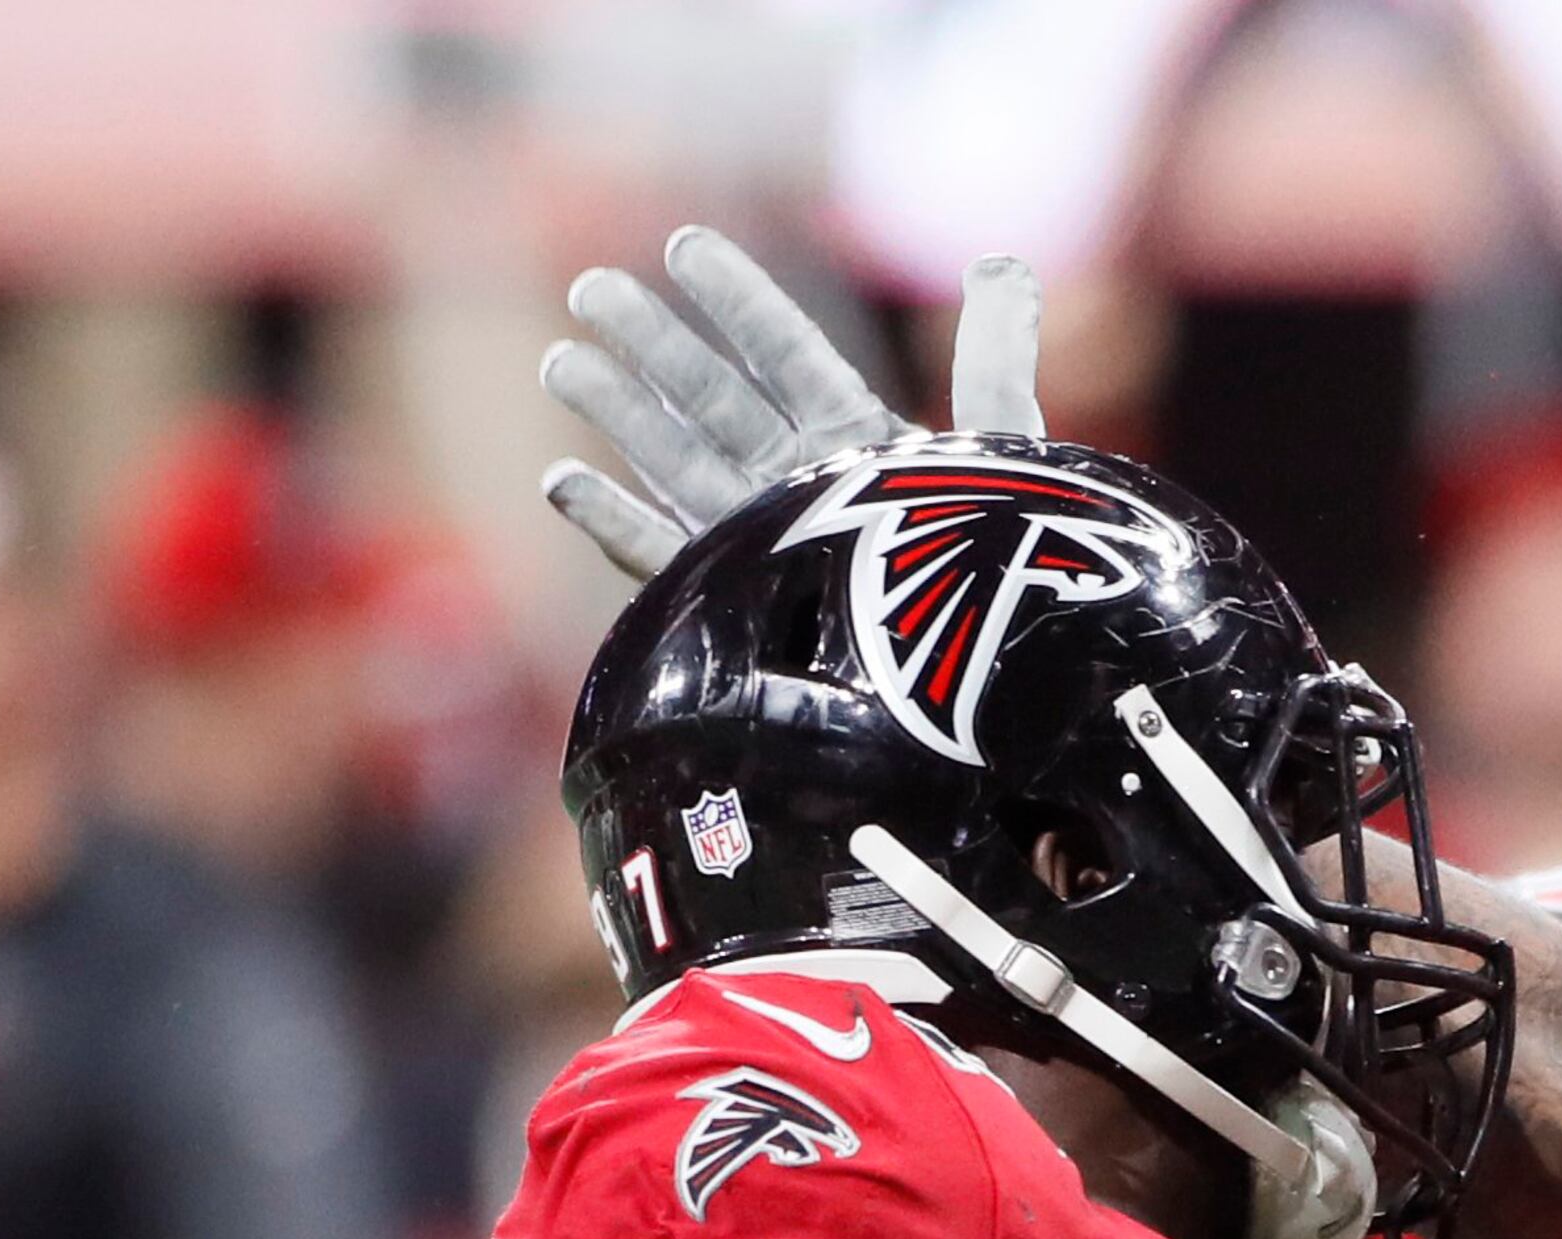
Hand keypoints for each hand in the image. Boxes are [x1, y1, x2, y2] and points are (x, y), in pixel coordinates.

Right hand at [538, 226, 1049, 576]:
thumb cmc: (996, 556)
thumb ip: (996, 352)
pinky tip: (562, 482)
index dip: (737, 299)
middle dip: (655, 344)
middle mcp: (800, 483)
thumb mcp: (1001, 440)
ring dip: (619, 414)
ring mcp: (764, 542)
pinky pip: (662, 559)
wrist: (981, 670)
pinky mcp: (738, 607)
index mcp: (857, 437)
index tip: (682, 245)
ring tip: (560, 361)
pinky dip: (613, 522)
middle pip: (714, 398)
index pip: (786, 351)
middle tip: (591, 287)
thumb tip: (999, 261)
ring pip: (676, 463)